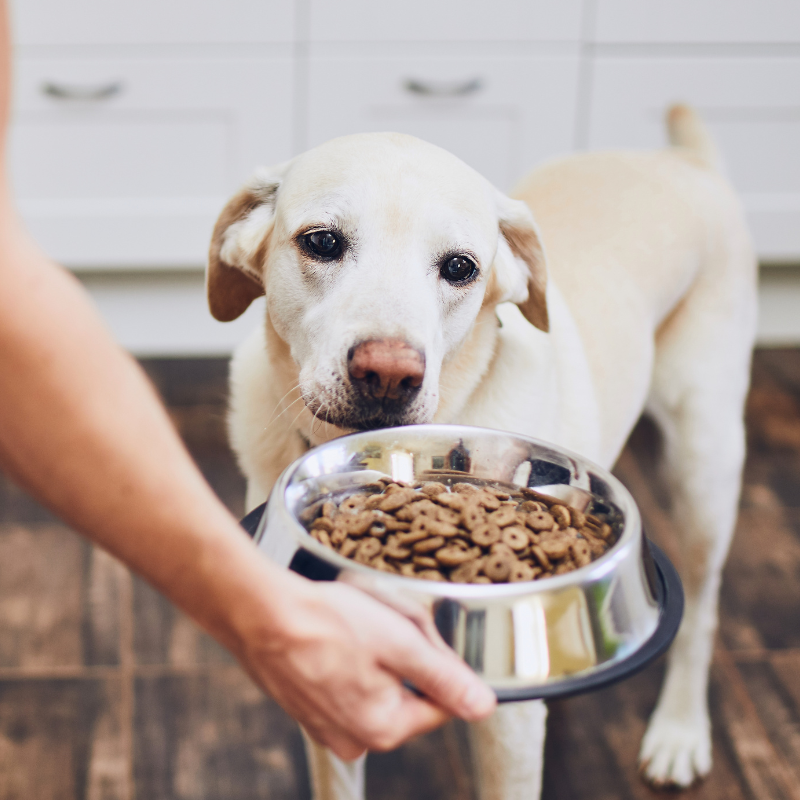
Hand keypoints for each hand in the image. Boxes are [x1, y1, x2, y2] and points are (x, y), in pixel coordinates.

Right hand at [231, 575, 495, 759]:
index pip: (441, 703)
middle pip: (407, 693)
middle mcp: (354, 738)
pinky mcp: (306, 706)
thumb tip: (483, 706)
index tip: (417, 634)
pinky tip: (334, 634)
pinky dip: (346, 658)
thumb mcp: (400, 642)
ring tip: (353, 626)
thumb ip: (445, 678)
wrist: (260, 612)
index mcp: (383, 728)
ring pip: (376, 685)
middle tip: (382, 624)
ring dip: (375, 655)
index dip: (438, 663)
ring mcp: (326, 725)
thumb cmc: (326, 623)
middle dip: (404, 657)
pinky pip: (345, 682)